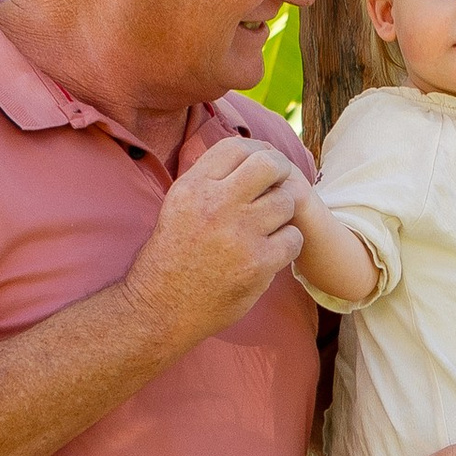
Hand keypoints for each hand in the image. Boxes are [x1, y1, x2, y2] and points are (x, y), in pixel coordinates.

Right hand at [128, 139, 304, 353]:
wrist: (162, 307)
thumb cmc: (171, 255)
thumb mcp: (177, 205)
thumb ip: (207, 179)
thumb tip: (245, 152)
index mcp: (193, 187)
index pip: (236, 148)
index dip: (257, 150)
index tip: (264, 162)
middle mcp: (216, 205)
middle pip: (268, 165)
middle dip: (281, 171)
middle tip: (281, 183)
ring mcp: (240, 234)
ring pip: (286, 201)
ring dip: (285, 211)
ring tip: (273, 223)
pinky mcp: (259, 264)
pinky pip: (293, 238)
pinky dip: (288, 243)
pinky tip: (274, 249)